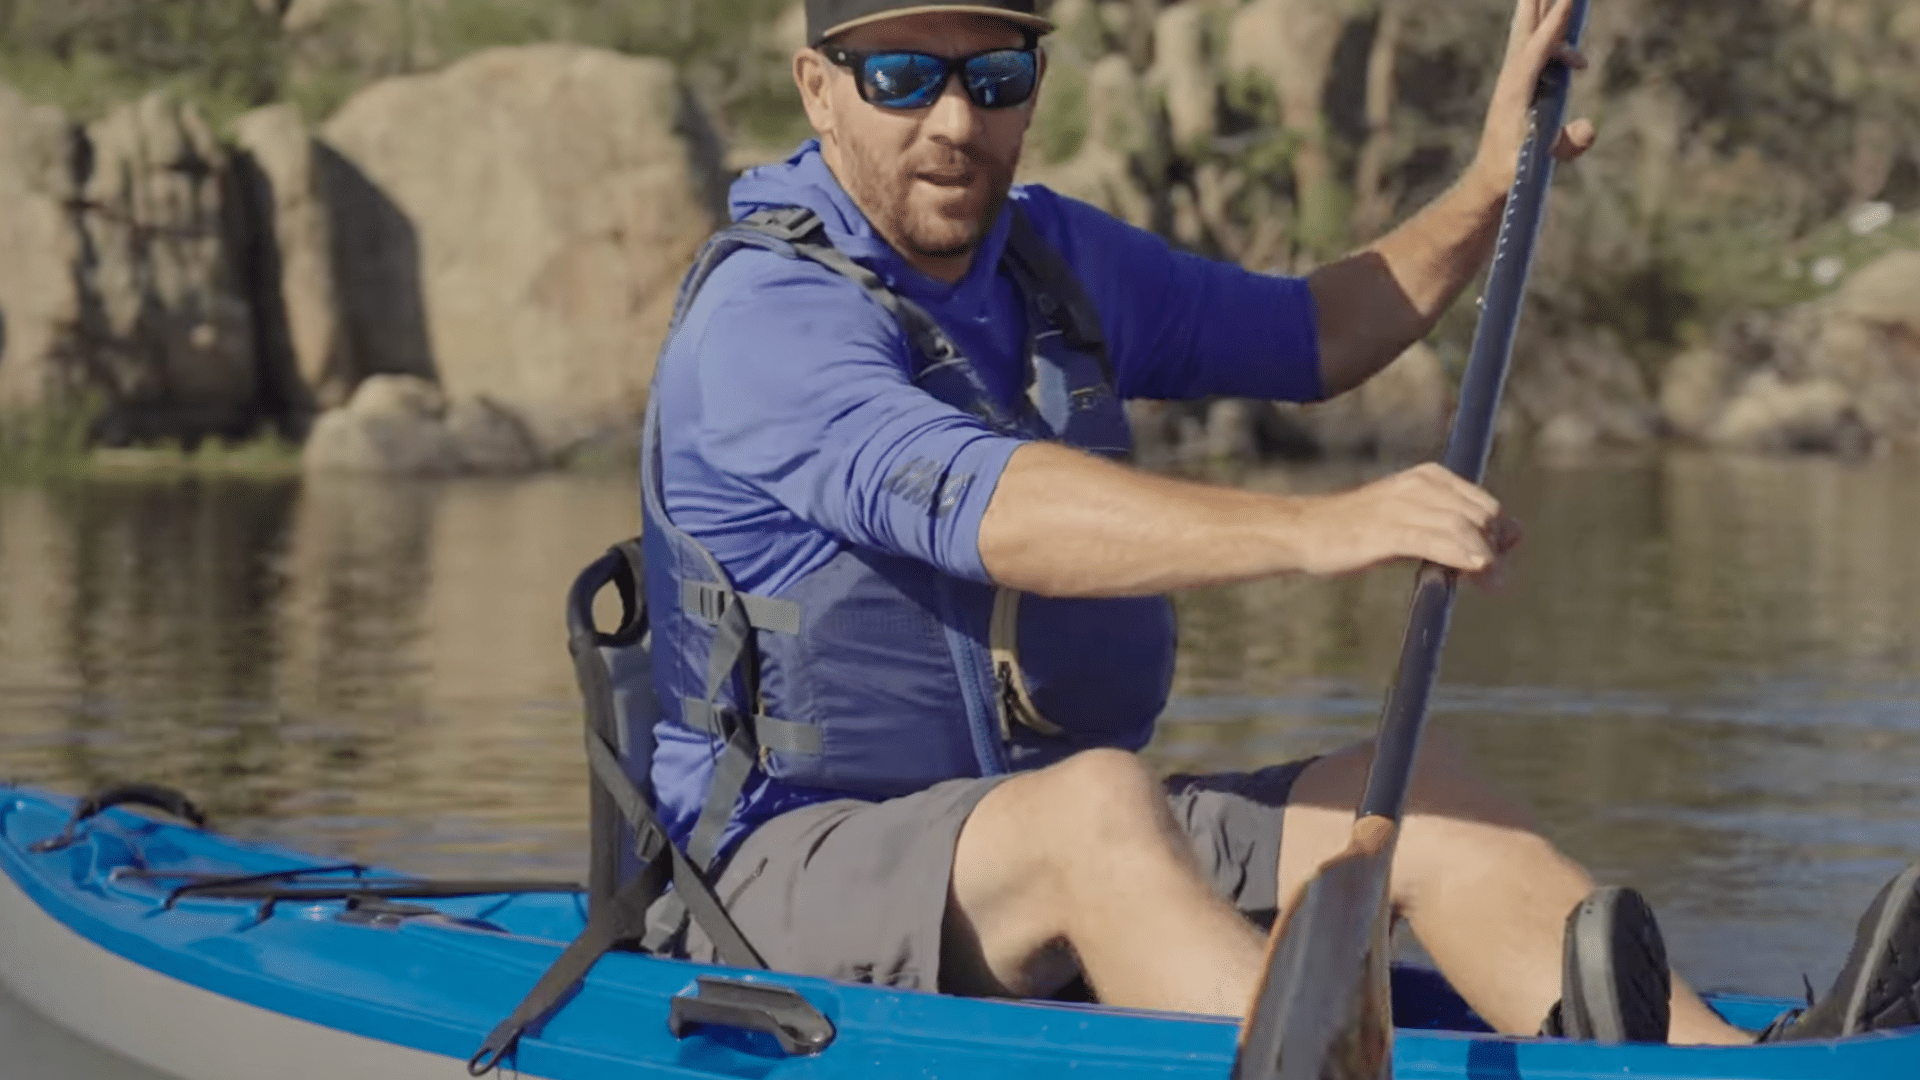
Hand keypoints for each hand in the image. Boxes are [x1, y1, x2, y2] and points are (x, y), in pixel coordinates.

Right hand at [1289, 463, 1521, 586]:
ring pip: (1463, 528)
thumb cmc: (1357, 531)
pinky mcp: (1388, 530)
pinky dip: (1461, 554)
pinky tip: (1476, 569)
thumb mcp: (1408, 521)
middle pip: (1481, 516)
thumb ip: (1447, 527)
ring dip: (1485, 558)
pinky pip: (1435, 541)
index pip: (1485, 504)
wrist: (1306, 531)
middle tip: (1496, 581)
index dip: (1500, 536)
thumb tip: (1502, 542)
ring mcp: (1404, 506)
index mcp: (1429, 477)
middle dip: (1496, 549)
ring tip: (1492, 584)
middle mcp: (1421, 485)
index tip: (1498, 563)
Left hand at [1467, 0, 1596, 198]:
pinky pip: (1536, 53)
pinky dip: (1553, 43)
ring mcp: (1513, 81)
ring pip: (1528, 37)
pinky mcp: (1518, 87)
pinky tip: (1577, 58)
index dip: (1553, 26)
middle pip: (1525, 31)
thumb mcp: (1539, 161)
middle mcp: (1511, 80)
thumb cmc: (1512, 172)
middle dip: (1536, 3)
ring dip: (1540, 13)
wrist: (1489, 180)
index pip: (1536, 51)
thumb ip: (1565, 145)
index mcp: (1514, 93)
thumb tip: (1590, 128)